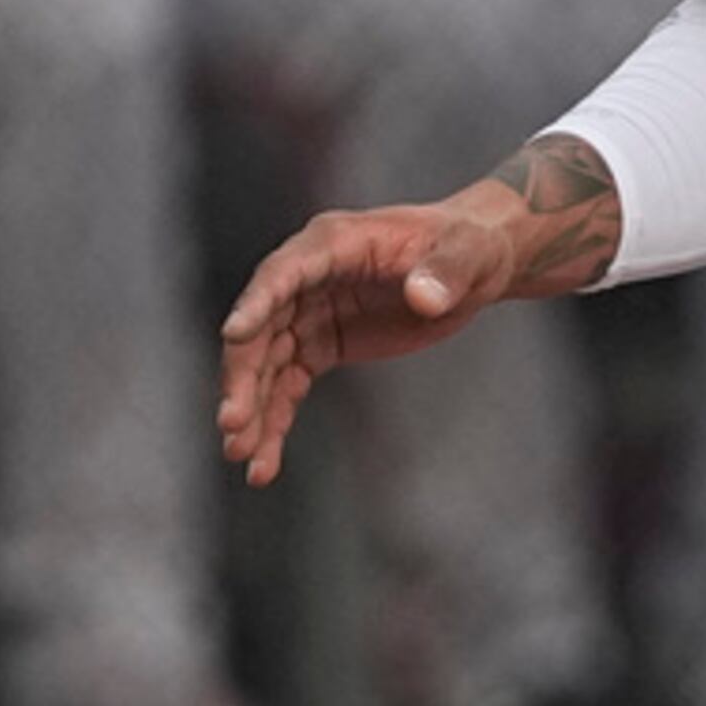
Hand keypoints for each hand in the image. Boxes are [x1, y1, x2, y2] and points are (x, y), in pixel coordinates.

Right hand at [216, 197, 517, 486]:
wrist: (473, 264)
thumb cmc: (468, 246)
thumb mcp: (467, 253)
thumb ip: (445, 273)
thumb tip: (424, 298)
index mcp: (334, 242)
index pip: (283, 273)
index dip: (257, 302)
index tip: (233, 335)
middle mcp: (309, 277)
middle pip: (261, 328)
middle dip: (244, 375)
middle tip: (232, 424)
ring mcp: (309, 313)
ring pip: (266, 365)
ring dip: (252, 408)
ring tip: (240, 456)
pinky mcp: (320, 346)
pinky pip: (286, 386)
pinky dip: (274, 421)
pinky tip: (263, 463)